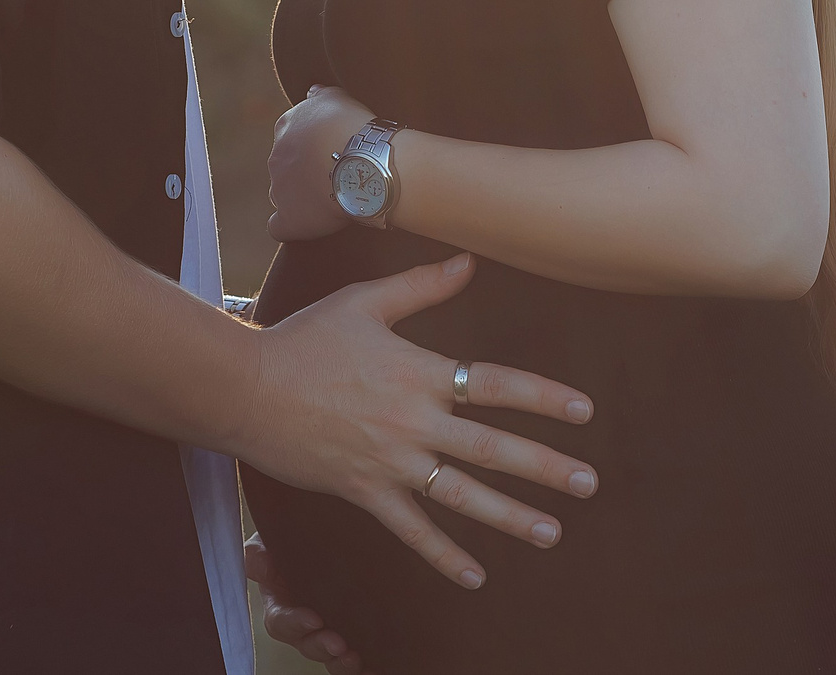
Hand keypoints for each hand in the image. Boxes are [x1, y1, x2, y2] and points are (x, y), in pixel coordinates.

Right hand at [234, 253, 598, 589]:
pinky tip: (476, 576)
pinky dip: (443, 555)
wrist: (246, 388)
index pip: (496, 385)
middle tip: (589, 484)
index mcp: (420, 373)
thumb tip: (469, 260)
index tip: (584, 412)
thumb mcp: (363, 302)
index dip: (544, 397)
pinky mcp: (365, 491)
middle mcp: (413, 421)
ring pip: (461, 495)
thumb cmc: (304, 339)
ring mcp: (390, 461)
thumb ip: (421, 285)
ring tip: (551, 532)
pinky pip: (411, 530)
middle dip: (545, 468)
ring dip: (509, 516)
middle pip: (492, 447)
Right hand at [245, 534, 373, 674]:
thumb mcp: (271, 544)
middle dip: (322, 646)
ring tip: (354, 658)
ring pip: (331, 657)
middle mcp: (304, 625)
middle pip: (308, 644)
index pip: (281, 622)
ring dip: (341, 662)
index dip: (295, 623)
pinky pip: (354, 659)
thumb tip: (261, 565)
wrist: (325, 543)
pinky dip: (364, 666)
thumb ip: (259, 553)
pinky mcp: (352, 638)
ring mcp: (328, 634)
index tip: (314, 619)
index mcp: (281, 606)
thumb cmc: (294, 545)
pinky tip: (374, 665)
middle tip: (339, 644)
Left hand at [267, 86, 372, 240]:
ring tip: (331, 199)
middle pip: (286, 167)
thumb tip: (312, 92)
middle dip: (306, 172)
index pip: (292, 138)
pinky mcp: (289, 218)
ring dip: (301, 197)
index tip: (333, 152)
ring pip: (283, 194)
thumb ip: (321, 95)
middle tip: (337, 175)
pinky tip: (307, 224)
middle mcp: (276, 157)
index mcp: (286, 128)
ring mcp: (279, 189)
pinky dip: (290, 226)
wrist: (361, 160)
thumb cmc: (353, 127)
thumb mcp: (338, 98)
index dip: (312, 147)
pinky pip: (279, 226)